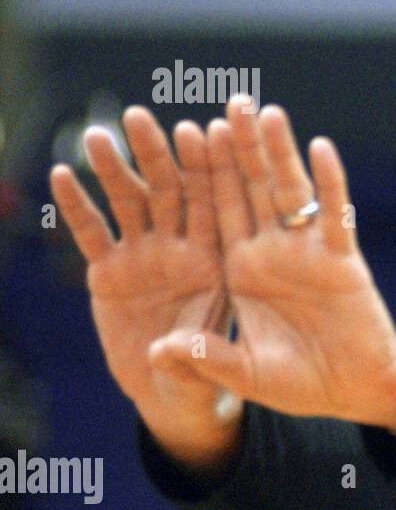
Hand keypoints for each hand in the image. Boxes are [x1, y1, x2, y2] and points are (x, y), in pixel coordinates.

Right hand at [49, 108, 242, 472]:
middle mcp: (182, 250)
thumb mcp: (210, 368)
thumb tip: (169, 351)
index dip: (211, 169)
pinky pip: (93, 234)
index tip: (204, 128)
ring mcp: (145, 257)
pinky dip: (77, 208)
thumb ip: (195, 355)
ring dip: (114, 170)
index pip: (217, 206)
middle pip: (171, 191)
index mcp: (219, 260)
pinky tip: (61, 176)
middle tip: (140, 117)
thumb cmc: (211, 375)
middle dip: (156, 154)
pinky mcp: (110, 272)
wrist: (178, 392)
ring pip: (129, 204)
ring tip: (97, 135)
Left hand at [150, 95, 395, 432]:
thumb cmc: (302, 382)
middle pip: (250, 190)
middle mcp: (271, 252)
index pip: (215, 213)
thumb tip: (158, 351)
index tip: (185, 134)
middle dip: (238, 147)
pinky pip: (335, 214)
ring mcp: (307, 251)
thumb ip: (207, 359)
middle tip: (227, 102)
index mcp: (240, 270)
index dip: (202, 175)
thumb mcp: (247, 372)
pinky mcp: (342, 259)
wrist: (355, 389)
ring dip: (278, 152)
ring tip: (266, 111)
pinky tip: (320, 148)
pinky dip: (329, 181)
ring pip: (289, 191)